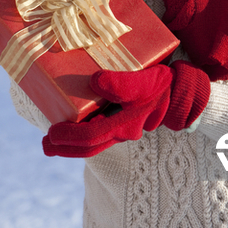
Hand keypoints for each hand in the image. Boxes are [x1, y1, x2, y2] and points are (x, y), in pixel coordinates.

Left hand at [43, 60, 209, 157]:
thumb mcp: (143, 80)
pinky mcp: (127, 120)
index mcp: (124, 124)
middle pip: (89, 147)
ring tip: (56, 138)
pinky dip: (86, 130)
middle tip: (45, 144)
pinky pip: (102, 130)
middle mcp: (123, 131)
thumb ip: (120, 83)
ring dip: (74, 142)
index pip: (90, 138)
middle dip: (65, 147)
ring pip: (95, 141)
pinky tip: (80, 122)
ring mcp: (125, 127)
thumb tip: (94, 82)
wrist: (183, 89)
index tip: (49, 135)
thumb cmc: (161, 83)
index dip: (68, 139)